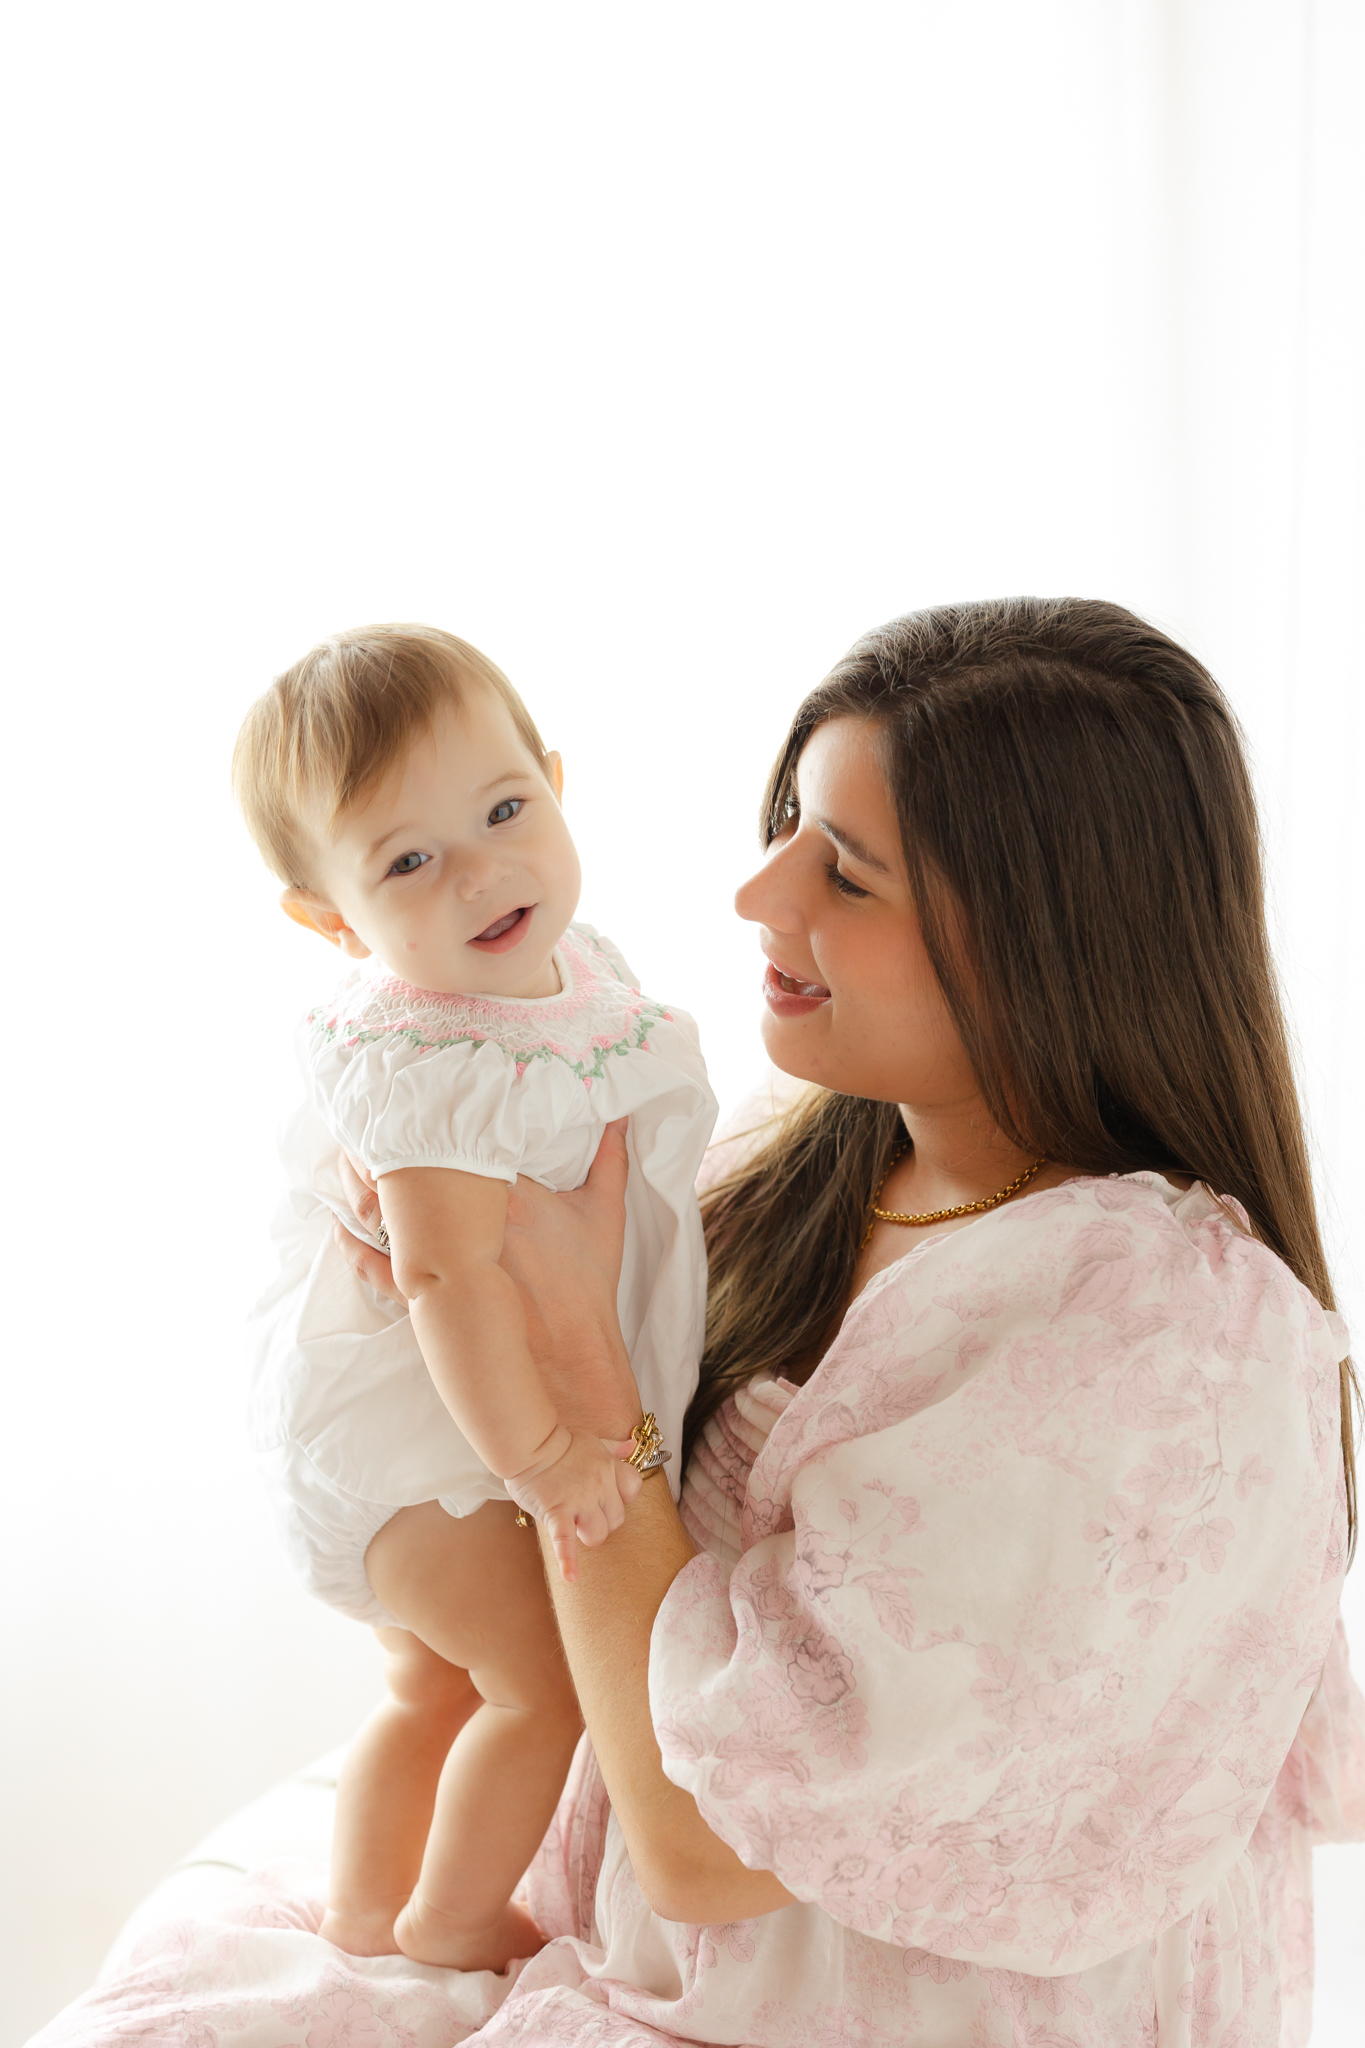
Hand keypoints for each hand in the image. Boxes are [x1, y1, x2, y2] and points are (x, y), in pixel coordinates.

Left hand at [331, 1124, 637, 1434]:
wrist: (572, 1357)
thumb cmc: (586, 1286)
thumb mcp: (604, 1216)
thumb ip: (609, 1160)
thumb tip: (619, 1118)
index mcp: (503, 1193)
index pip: (458, 1139)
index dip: (430, 1113)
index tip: (415, 1090)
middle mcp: (464, 1222)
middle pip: (409, 1169)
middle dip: (383, 1138)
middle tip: (366, 1111)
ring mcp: (441, 1260)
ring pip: (384, 1212)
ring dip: (360, 1184)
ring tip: (345, 1155)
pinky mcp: (427, 1298)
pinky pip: (376, 1268)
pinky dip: (352, 1246)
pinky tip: (339, 1225)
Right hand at [506, 1428, 642, 1582]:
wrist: (528, 1443)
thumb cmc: (558, 1442)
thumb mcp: (591, 1440)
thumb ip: (613, 1448)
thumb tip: (630, 1446)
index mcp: (607, 1467)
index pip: (633, 1489)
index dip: (622, 1496)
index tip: (607, 1496)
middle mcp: (599, 1484)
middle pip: (616, 1519)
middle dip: (603, 1521)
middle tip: (585, 1514)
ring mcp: (578, 1500)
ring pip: (598, 1534)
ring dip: (588, 1535)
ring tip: (574, 1527)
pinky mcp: (556, 1512)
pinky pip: (565, 1540)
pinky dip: (567, 1560)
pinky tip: (571, 1576)